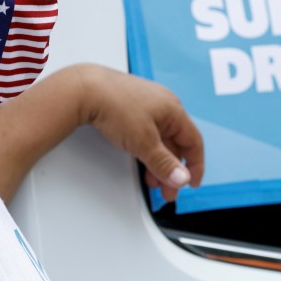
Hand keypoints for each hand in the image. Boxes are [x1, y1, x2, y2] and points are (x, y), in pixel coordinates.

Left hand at [76, 64, 203, 201]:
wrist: (84, 89)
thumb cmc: (115, 104)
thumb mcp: (144, 142)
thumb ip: (164, 163)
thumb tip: (181, 178)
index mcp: (173, 109)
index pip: (193, 141)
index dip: (195, 165)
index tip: (191, 183)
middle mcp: (163, 105)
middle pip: (176, 143)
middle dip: (172, 170)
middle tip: (167, 190)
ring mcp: (146, 104)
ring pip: (160, 139)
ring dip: (159, 162)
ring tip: (152, 180)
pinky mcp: (131, 107)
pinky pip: (147, 133)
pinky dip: (147, 150)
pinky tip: (141, 160)